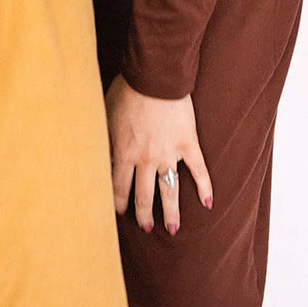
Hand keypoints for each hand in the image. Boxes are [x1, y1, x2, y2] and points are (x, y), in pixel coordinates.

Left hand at [105, 74, 212, 235]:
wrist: (154, 76)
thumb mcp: (105, 115)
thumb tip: (99, 156)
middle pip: (144, 196)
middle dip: (144, 215)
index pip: (119, 187)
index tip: (120, 213)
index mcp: (124, 153)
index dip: (119, 202)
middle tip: (146, 228)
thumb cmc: (126, 91)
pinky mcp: (188, 144)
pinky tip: (208, 204)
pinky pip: (199, 170)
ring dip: (171, 212)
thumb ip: (104, 139)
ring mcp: (169, 154)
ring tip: (173, 229)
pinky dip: (205, 188)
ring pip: (170, 190)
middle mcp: (146, 159)